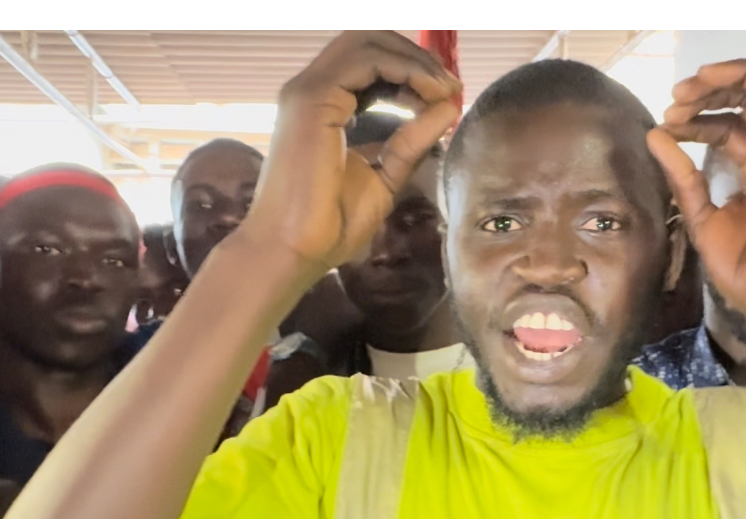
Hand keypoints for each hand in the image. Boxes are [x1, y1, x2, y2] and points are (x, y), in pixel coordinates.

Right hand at [238, 31, 460, 272]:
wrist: (296, 250)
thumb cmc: (330, 224)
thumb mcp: (386, 176)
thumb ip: (412, 141)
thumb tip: (448, 108)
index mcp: (324, 105)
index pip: (370, 63)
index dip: (412, 71)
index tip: (447, 96)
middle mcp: (312, 90)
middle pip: (368, 40)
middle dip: (415, 56)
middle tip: (450, 86)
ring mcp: (308, 90)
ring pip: (366, 42)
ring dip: (414, 61)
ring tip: (443, 90)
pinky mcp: (312, 98)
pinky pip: (365, 60)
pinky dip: (404, 70)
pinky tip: (428, 94)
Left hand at [647, 58, 745, 331]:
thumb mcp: (700, 215)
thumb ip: (681, 175)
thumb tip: (655, 135)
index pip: (728, 126)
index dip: (695, 119)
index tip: (666, 128)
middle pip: (745, 98)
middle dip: (705, 91)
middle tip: (672, 103)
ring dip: (720, 76)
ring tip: (684, 91)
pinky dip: (741, 72)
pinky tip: (707, 80)